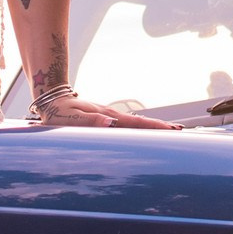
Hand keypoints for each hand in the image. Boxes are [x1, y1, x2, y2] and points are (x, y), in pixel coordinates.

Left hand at [36, 94, 178, 129]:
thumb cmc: (59, 113)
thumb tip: (111, 123)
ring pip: (135, 124)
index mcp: (107, 116)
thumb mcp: (71, 119)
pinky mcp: (106, 119)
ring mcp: (110, 117)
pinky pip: (127, 125)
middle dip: (160, 127)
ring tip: (169, 132)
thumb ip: (90, 122)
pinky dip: (140, 129)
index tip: (171, 130)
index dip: (154, 127)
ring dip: (152, 128)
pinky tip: (145, 134)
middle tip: (180, 132)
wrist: (52, 100)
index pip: (135, 123)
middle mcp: (111, 116)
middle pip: (140, 123)